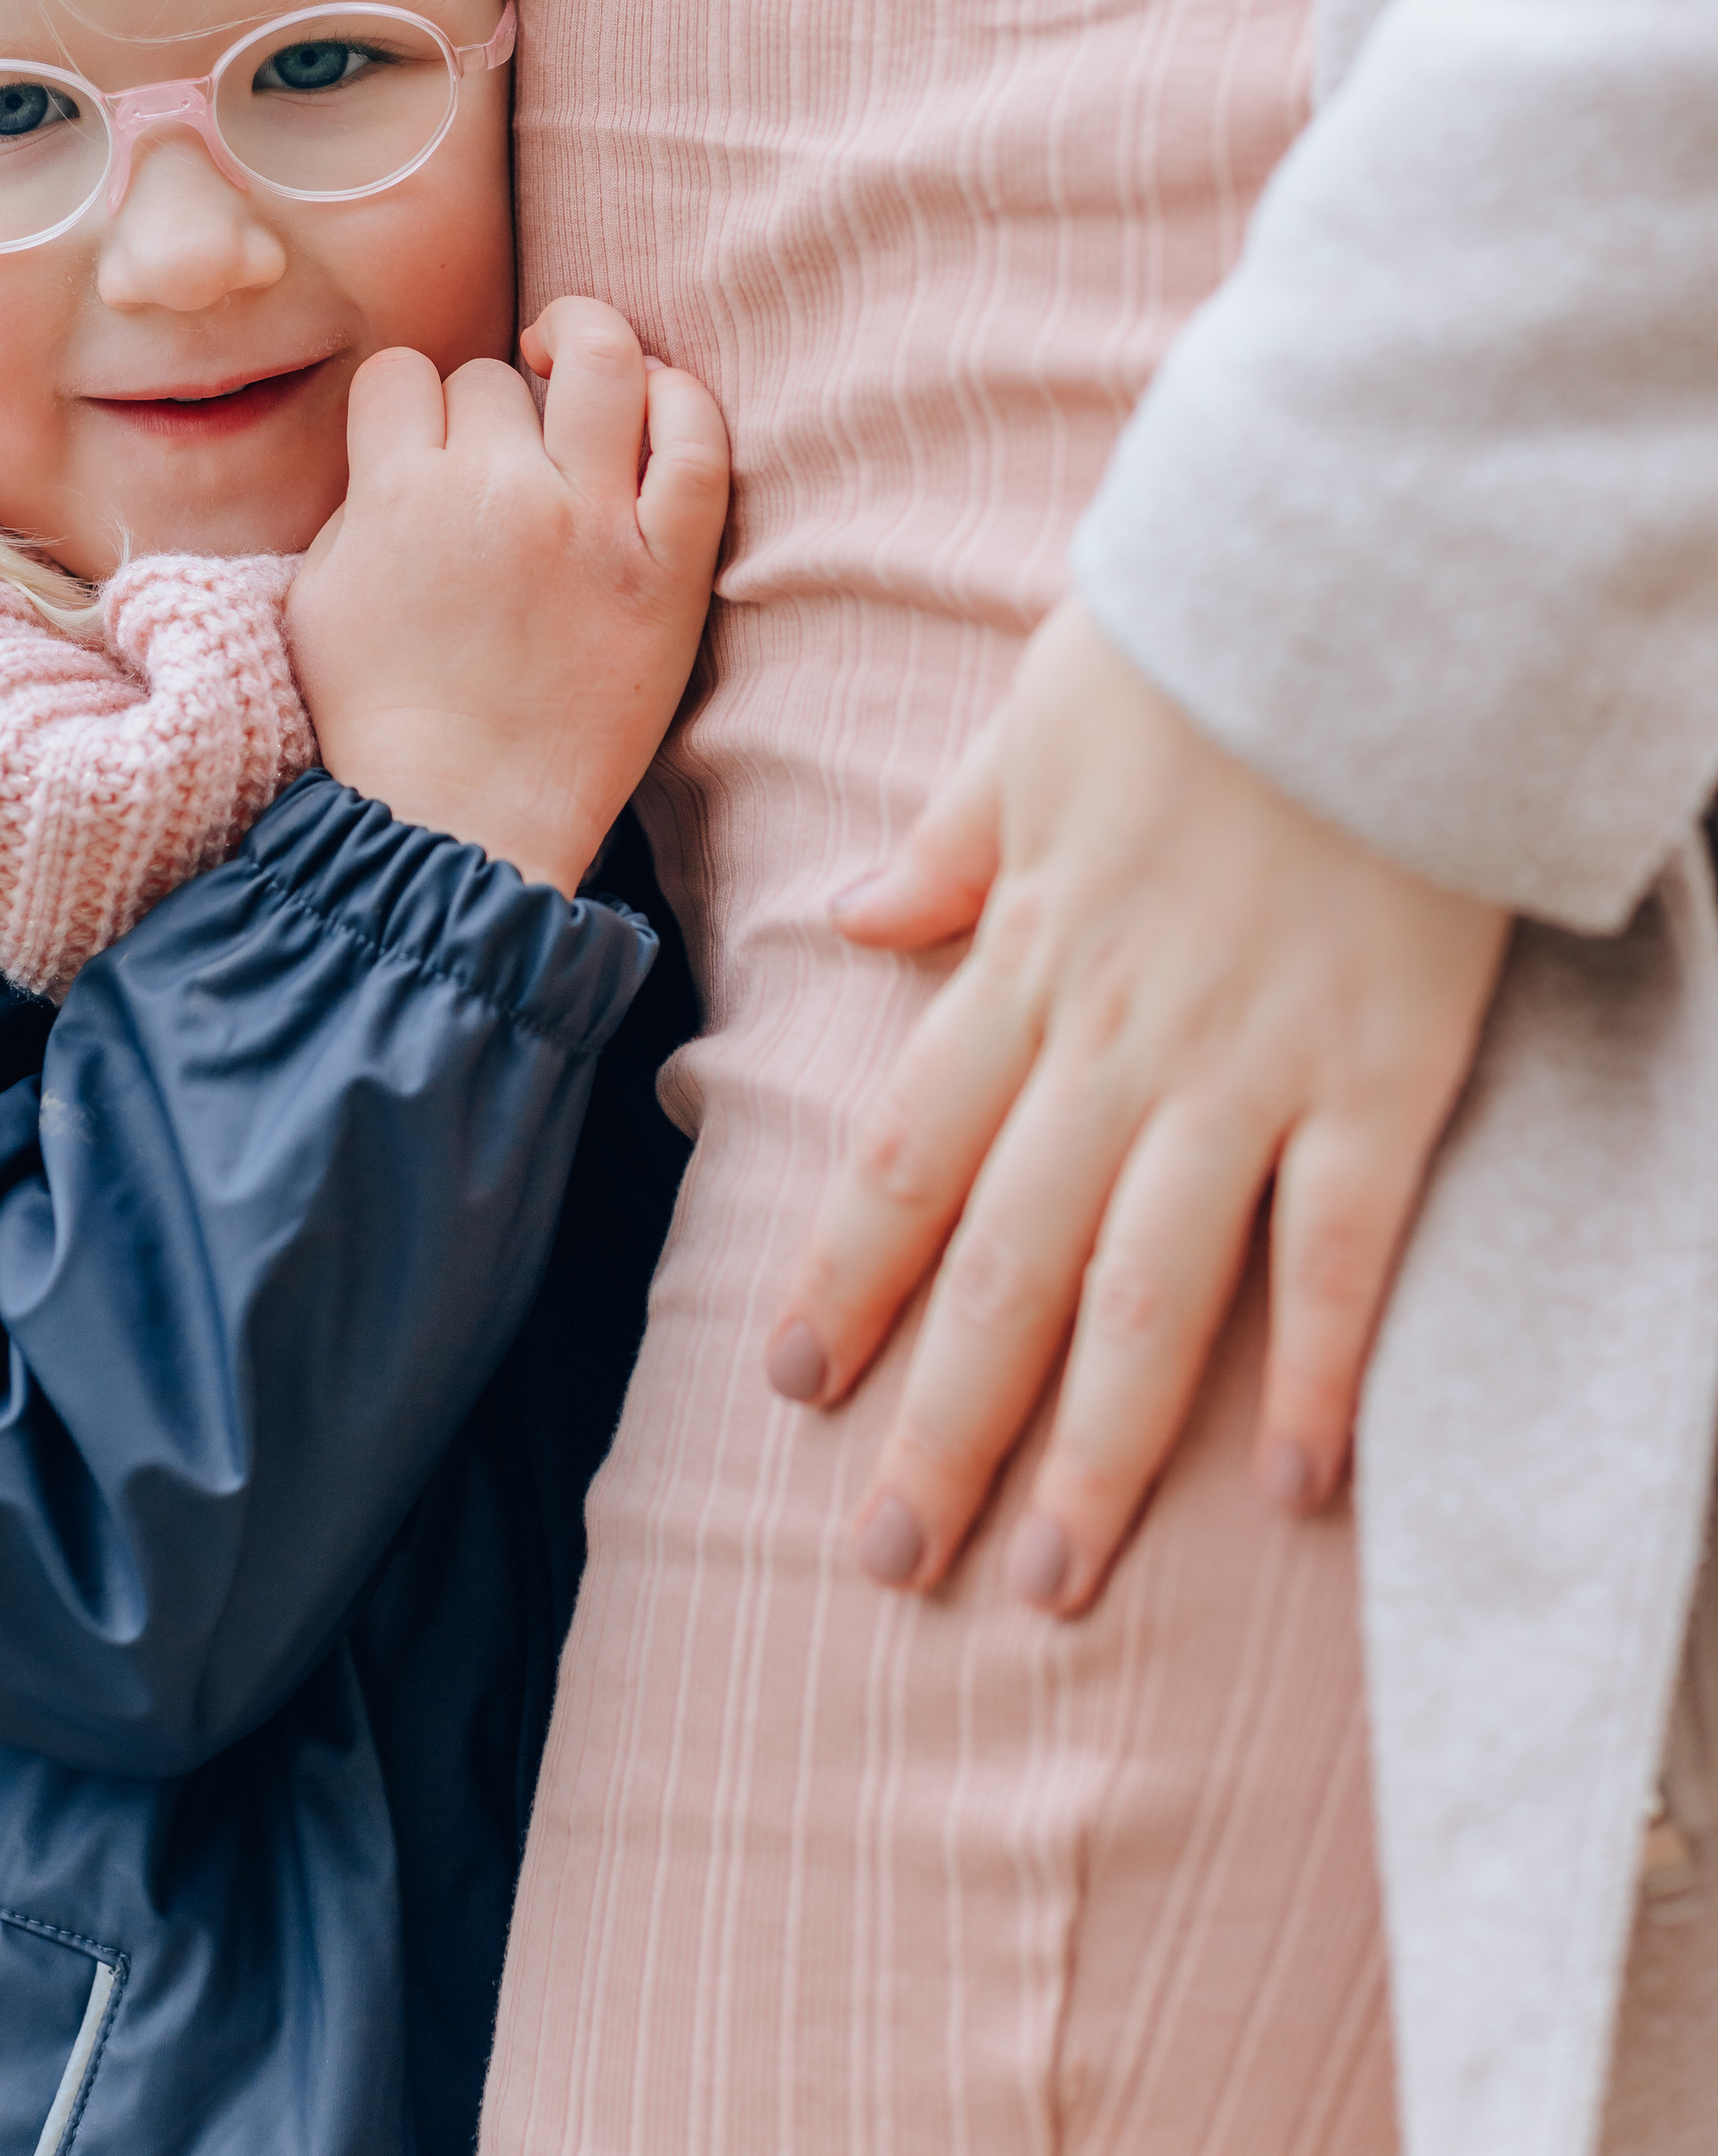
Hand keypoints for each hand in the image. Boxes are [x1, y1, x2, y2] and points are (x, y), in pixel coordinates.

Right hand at [287, 298, 727, 896]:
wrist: (461, 822)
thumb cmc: (378, 722)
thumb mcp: (318, 595)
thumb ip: (358, 501)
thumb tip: (404, 444)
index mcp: (397, 495)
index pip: (407, 373)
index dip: (412, 400)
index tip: (425, 441)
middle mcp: (496, 493)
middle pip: (496, 375)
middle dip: (490, 405)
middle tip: (498, 456)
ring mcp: (591, 525)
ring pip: (604, 364)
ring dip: (587, 345)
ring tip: (577, 371)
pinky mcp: (668, 570)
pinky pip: (699, 445)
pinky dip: (682, 404)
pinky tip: (658, 407)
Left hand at [767, 600, 1508, 1613]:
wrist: (1372, 592)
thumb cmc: (1203, 644)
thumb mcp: (1033, 725)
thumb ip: (950, 843)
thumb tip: (849, 922)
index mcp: (1027, 955)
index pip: (903, 1150)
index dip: (841, 1278)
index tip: (787, 1388)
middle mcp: (1116, 1040)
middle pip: (1005, 1265)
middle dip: (938, 1422)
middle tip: (884, 1563)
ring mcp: (1251, 1069)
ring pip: (1150, 1294)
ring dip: (1095, 1450)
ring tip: (1045, 1579)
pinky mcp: (1383, 1076)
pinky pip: (1340, 1254)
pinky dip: (1317, 1373)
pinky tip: (1294, 1490)